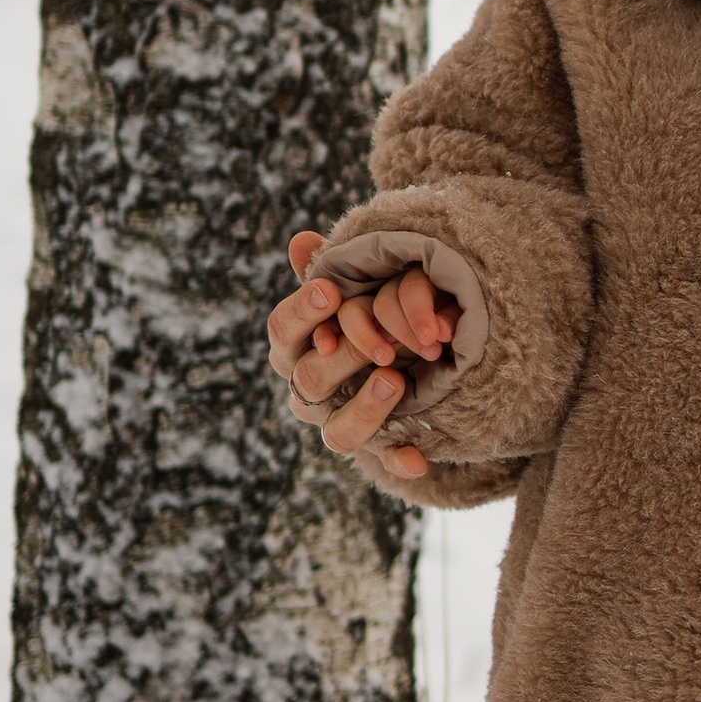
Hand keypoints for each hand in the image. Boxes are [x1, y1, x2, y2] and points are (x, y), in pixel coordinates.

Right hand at [265, 229, 454, 484]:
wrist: (391, 364)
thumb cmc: (361, 316)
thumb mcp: (352, 289)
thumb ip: (331, 268)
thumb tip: (303, 240)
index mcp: (294, 349)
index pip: (282, 330)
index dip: (303, 311)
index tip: (332, 290)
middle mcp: (308, 391)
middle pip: (310, 379)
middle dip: (345, 356)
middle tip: (378, 340)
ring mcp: (336, 423)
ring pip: (337, 432)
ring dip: (366, 409)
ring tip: (396, 380)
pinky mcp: (372, 449)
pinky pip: (382, 461)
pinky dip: (399, 460)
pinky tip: (419, 458)